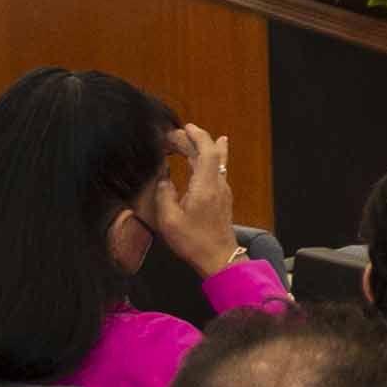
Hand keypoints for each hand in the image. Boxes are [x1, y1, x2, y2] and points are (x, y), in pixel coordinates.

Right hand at [155, 124, 241, 275]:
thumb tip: (163, 178)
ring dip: (200, 148)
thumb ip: (164, 195)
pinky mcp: (222, 197)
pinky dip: (207, 158)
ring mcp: (223, 191)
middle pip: (210, 153)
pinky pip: (217, 169)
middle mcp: (218, 185)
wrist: (218, 258)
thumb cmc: (194, 242)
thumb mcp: (169, 220)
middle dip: (192, 140)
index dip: (197, 136)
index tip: (185, 128)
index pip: (207, 152)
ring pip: (215, 160)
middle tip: (173, 137)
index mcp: (206, 187)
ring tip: (186, 138)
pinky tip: (210, 152)